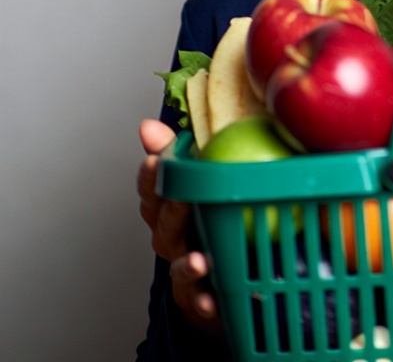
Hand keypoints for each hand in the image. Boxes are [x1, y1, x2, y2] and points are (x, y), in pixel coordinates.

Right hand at [138, 119, 220, 331]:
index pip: (151, 188)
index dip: (152, 175)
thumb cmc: (203, 217)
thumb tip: (153, 121)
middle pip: (162, 224)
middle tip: (183, 198)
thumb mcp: (197, 179)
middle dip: (170, 210)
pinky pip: (199, 297)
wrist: (209, 277)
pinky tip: (213, 298)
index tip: (155, 159)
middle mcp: (169, 236)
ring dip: (187, 260)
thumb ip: (180, 150)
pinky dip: (204, 299)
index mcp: (167, 205)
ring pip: (178, 260)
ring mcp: (181, 264)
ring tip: (200, 258)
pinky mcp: (198, 294)